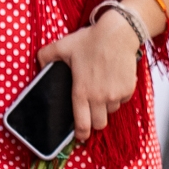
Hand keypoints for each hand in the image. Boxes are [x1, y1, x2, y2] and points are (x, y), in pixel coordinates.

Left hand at [38, 18, 143, 141]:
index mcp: (82, 91)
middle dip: (94, 122)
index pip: (82, 123)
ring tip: (101, 91)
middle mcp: (100, 97)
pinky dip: (118, 96)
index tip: (80, 135)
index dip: (81, 133)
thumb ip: (46, 57)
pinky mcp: (128, 89)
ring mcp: (116, 95)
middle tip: (91, 112)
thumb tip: (39, 65)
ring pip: (111, 111)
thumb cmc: (91, 39)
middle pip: (99, 124)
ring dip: (106, 106)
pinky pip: (122, 100)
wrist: (119, 33)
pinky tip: (113, 82)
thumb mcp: (63, 46)